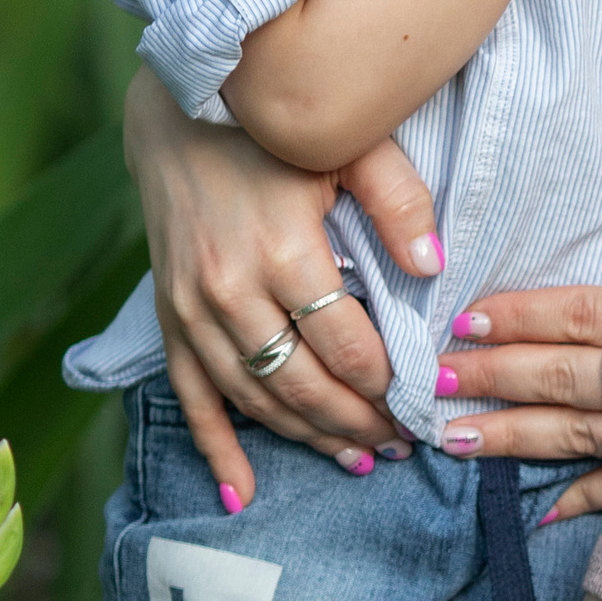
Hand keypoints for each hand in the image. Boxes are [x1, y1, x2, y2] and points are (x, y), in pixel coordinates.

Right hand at [126, 68, 435, 503]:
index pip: (346, 347)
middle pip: (302, 385)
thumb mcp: (349, 146)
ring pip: (254, 398)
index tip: (423, 400)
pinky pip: (189, 397)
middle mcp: (230, 290)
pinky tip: (240, 493)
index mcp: (283, 251)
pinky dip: (215, 449)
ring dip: (307, 437)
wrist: (179, 107)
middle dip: (356, 423)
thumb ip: (398, 202)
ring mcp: (192, 309)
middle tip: (402, 444)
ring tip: (358, 460)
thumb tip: (433, 269)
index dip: (388, 384)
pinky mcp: (168, 316)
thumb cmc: (275, 127)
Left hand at [431, 256, 601, 526]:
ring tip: (455, 438)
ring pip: (582, 435)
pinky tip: (540, 507)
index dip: (522, 314)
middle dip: (495, 373)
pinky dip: (583, 498)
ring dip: (512, 435)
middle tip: (436, 375)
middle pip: (568, 375)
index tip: (469, 314)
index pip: (588, 314)